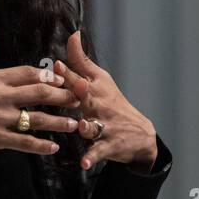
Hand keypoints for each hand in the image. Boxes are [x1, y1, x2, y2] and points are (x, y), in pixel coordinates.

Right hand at [0, 65, 82, 161]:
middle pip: (40, 91)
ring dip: (59, 121)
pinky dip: (41, 145)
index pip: (29, 72)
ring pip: (38, 118)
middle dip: (63, 95)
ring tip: (74, 125)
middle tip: (78, 99)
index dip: (50, 76)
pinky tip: (52, 148)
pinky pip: (25, 142)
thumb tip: (6, 82)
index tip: (62, 79)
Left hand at [58, 32, 158, 173]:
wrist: (140, 133)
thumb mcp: (99, 80)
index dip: (70, 72)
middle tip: (75, 88)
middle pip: (87, 99)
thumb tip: (73, 34)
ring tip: (82, 127)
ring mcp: (105, 126)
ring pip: (94, 126)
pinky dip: (92, 158)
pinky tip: (84, 163)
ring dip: (88, 127)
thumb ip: (82, 60)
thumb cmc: (111, 102)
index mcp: (94, 89)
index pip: (80, 78)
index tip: (58, 64)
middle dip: (80, 93)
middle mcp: (100, 106)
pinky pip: (98, 152)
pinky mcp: (109, 145)